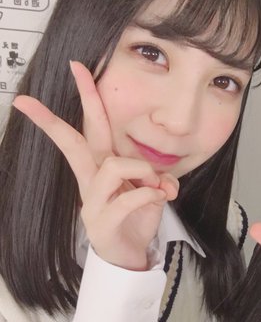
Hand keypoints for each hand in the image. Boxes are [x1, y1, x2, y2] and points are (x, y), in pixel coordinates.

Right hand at [13, 61, 177, 270]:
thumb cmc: (135, 218)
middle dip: (54, 118)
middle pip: (74, 142)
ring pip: (113, 167)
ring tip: (155, 185)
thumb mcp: (151, 192)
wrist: (129, 255)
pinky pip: (129, 199)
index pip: (91, 126)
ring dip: (142, 171)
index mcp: (101, 165)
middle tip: (33, 96)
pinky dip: (151, 196)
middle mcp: (91, 179)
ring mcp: (92, 201)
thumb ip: (158, 179)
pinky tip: (160, 200)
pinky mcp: (102, 221)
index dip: (86, 96)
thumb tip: (166, 182)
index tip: (76, 66)